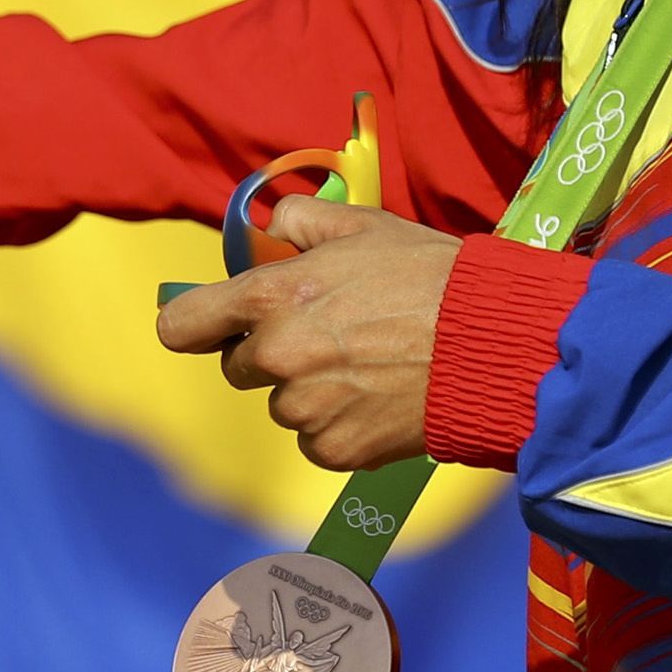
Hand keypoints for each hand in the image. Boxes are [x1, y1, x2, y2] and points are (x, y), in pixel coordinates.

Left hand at [155, 195, 459, 469]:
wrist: (489, 344)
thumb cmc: (428, 277)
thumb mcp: (362, 225)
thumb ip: (299, 221)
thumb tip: (269, 229)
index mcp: (270, 297)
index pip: (181, 326)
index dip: (196, 324)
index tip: (212, 325)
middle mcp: (276, 357)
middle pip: (238, 368)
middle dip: (272, 353)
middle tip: (330, 334)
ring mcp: (305, 409)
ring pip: (284, 405)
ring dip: (311, 392)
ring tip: (368, 366)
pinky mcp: (336, 450)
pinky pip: (316, 442)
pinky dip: (340, 427)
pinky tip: (379, 399)